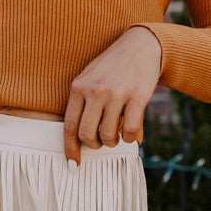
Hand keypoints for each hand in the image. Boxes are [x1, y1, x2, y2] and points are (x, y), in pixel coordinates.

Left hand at [63, 26, 161, 164]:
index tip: (73, 165)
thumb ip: (83, 105)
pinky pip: (129, 130)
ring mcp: (116, 93)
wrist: (141, 45)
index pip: (69, 126)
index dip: (70, 150)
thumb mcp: (91, 79)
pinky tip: (131, 133)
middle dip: (94, 146)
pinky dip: (130, 138)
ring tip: (117, 135)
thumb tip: (80, 140)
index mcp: (79, 87)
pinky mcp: (137, 96)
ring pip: (108, 135)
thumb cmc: (113, 67)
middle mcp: (95, 90)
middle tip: (102, 142)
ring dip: (113, 142)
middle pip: (87, 135)